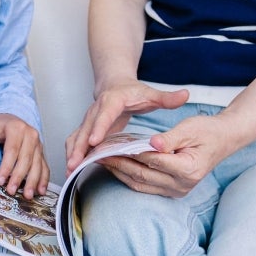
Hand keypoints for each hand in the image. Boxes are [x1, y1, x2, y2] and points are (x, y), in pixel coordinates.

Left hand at [0, 113, 48, 198]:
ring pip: (37, 164)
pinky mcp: (41, 153)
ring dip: (34, 181)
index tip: (0, 180)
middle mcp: (31, 135)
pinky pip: (44, 166)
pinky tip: (41, 191)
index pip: (12, 150)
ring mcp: (38, 145)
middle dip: (19, 176)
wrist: (11, 119)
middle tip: (11, 191)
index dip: (7, 166)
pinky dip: (44, 179)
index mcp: (17, 128)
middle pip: (26, 158)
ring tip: (28, 195)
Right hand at [64, 80, 188, 173]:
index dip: (99, 127)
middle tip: (75, 163)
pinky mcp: (85, 128)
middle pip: (85, 129)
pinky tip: (73, 169)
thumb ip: (167, 98)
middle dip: (79, 147)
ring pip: (76, 136)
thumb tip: (186, 95)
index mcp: (111, 101)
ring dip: (72, 153)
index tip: (94, 141)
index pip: (104, 114)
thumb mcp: (150, 94)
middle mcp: (96, 110)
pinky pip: (76, 141)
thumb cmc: (133, 92)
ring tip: (70, 171)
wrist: (114, 84)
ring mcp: (88, 120)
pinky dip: (73, 154)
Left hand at [100, 113, 236, 197]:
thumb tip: (152, 143)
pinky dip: (128, 176)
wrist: (222, 140)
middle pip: (143, 175)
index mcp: (189, 169)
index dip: (132, 152)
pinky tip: (115, 166)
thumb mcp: (190, 128)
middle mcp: (182, 185)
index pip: (154, 160)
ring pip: (140, 184)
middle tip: (99, 152)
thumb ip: (169, 138)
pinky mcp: (171, 191)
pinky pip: (145, 186)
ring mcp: (177, 190)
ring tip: (101, 159)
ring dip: (119, 172)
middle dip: (119, 163)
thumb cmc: (207, 131)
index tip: (113, 144)